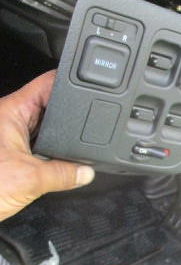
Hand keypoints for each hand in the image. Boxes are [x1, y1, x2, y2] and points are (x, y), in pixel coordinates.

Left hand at [0, 70, 94, 220]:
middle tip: (79, 134)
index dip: (68, 84)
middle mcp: (6, 119)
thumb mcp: (31, 180)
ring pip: (40, 128)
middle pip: (47, 107)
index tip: (88, 89)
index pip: (45, 84)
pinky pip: (33, 145)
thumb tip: (85, 171)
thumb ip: (64, 174)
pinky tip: (49, 166)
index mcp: (10, 111)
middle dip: (65, 121)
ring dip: (52, 141)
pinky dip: (44, 154)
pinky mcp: (5, 151)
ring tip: (58, 155)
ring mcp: (6, 135)